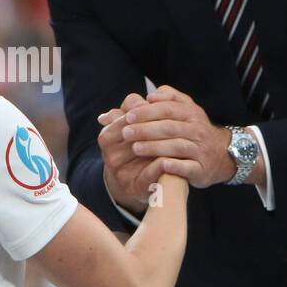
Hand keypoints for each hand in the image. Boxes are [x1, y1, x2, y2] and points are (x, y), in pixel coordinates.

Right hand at [97, 93, 165, 214]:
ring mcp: (120, 172)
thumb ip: (135, 111)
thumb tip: (143, 99)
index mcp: (106, 136)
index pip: (126, 117)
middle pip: (135, 132)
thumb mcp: (133, 128)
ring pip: (143, 151)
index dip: (146, 110)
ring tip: (180, 135)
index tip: (163, 107)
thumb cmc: (137, 149)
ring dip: (161, 142)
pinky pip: (151, 172)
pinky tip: (176, 158)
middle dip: (156, 124)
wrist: (136, 183)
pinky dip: (164, 164)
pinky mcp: (134, 187)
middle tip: (176, 119)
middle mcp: (109, 154)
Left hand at [122, 85, 235, 187]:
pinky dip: (176, 166)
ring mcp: (201, 150)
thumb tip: (149, 96)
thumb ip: (168, 99)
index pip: (167, 109)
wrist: (222, 155)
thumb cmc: (195, 131)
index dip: (147, 112)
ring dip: (155, 147)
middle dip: (145, 129)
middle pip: (170, 127)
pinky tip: (161, 165)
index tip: (128, 116)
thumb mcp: (186, 110)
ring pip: (177, 146)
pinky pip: (189, 167)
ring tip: (135, 148)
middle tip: (126, 133)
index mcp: (192, 113)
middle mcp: (198, 130)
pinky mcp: (202, 168)